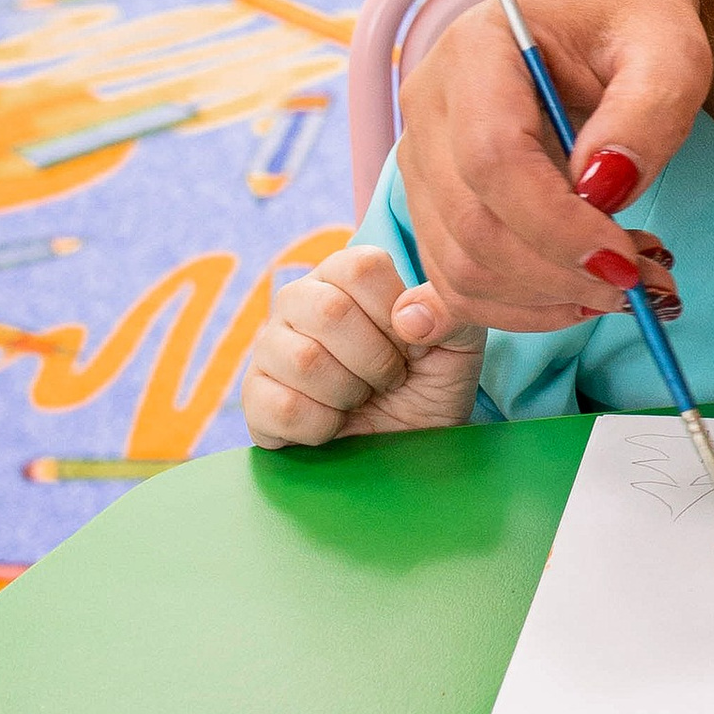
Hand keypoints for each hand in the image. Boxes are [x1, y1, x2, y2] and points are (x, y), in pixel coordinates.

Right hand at [245, 244, 489, 446]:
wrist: (407, 445)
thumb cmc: (429, 382)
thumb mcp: (459, 345)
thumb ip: (449, 313)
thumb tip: (409, 319)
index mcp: (345, 274)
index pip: (361, 267)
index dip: (395, 313)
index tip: (411, 344)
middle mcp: (299, 300)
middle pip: (328, 311)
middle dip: (376, 360)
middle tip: (389, 378)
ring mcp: (269, 347)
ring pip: (304, 361)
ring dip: (350, 393)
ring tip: (362, 399)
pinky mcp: (255, 397)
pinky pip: (282, 407)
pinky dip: (323, 426)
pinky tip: (336, 424)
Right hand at [395, 0, 706, 332]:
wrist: (593, 7)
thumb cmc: (630, 20)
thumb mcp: (669, 51)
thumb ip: (648, 111)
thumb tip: (605, 190)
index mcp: (475, 49)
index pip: (492, 159)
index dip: (556, 226)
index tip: (624, 258)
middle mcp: (428, 104)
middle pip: (470, 225)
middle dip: (560, 275)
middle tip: (644, 282)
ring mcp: (420, 157)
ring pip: (459, 267)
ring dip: (547, 299)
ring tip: (628, 280)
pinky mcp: (433, 201)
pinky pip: (458, 281)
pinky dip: (523, 305)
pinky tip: (584, 287)